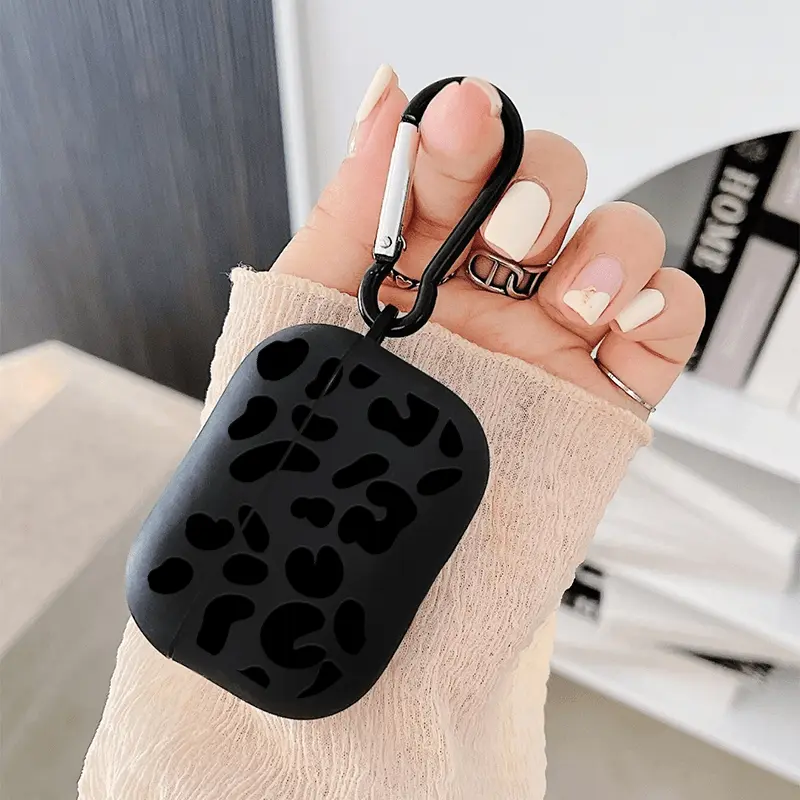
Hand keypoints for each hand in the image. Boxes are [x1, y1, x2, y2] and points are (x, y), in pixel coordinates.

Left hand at [272, 66, 704, 417]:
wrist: (364, 561)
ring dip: (607, 244)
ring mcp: (549, 337)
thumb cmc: (328, 446)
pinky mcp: (600, 391)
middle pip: (552, 184)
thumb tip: (386, 99)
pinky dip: (661, 302)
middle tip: (507, 233)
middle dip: (539, 187)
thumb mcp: (310, 316)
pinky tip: (613, 321)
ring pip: (618, 239)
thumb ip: (352, 208)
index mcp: (420, 260)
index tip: (461, 128)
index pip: (465, 163)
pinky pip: (665, 321)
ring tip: (564, 296)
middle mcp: (490, 289)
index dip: (470, 133)